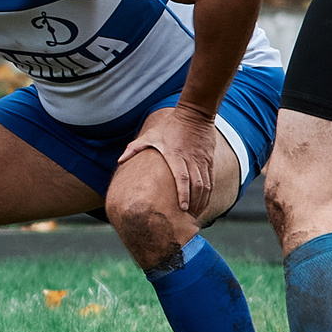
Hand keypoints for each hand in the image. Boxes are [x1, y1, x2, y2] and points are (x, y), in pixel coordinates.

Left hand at [123, 103, 218, 218]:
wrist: (195, 114)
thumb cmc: (169, 126)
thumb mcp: (150, 135)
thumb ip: (134, 148)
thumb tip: (120, 161)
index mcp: (175, 155)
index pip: (182, 178)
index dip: (183, 194)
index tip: (182, 208)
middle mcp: (191, 160)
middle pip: (196, 186)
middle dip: (194, 204)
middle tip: (188, 218)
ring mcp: (202, 161)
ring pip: (206, 185)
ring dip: (202, 201)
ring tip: (196, 214)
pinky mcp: (209, 160)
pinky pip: (211, 180)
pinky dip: (208, 193)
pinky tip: (203, 202)